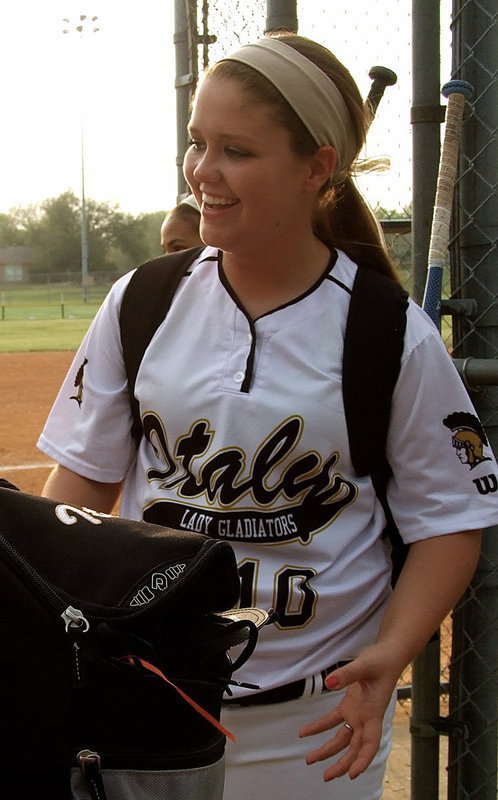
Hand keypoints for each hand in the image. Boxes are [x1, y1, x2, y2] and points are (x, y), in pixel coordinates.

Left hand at [298, 644, 399, 780]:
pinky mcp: (349, 705)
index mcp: (374, 713)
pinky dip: (319, 727)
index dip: (363, 760)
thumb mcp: (364, 665)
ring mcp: (357, 713)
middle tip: (326, 776)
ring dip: (328, 750)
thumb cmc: (381, 661)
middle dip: (342, 764)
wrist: (386, 655)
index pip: (371, 743)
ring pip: (342, 739)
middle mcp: (366, 718)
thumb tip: (329, 682)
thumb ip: (346, 674)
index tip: (353, 774)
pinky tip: (304, 732)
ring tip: (310, 759)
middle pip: (354, 748)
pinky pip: (332, 721)